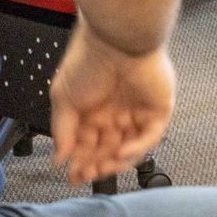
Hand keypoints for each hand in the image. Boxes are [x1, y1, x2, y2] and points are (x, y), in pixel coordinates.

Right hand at [49, 28, 175, 185]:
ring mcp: (138, 111)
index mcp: (94, 108)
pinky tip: (119, 153)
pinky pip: (150, 136)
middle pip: (108, 148)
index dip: (80, 161)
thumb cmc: (87, 60)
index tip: (71, 176)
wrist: (115, 40)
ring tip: (100, 170)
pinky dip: (136, 148)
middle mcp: (116, 111)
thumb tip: (58, 158)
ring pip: (130, 147)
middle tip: (85, 177)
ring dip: (115, 162)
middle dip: (96, 165)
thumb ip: (62, 130)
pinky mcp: (158, 109)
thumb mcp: (63, 97)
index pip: (88, 143)